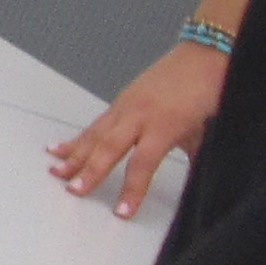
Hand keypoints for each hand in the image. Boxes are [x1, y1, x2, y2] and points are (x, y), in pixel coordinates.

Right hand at [47, 40, 228, 217]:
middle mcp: (140, 114)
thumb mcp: (207, 130)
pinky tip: (61, 146)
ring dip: (75, 154)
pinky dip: (78, 137)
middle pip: (110, 147)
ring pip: (97, 133)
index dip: (131, 189)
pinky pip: (96, 123)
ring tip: (57, 171)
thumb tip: (196, 180)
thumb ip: (193, 156)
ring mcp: (127, 105)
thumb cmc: (208, 88)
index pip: (142, 163)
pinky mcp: (121, 100)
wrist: (205, 53)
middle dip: (90, 171)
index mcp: (164, 124)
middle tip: (75, 190)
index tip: (121, 211)